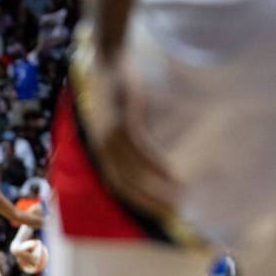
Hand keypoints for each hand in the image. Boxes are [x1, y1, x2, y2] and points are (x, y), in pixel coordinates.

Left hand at [75, 30, 177, 219]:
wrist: (108, 59)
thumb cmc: (115, 91)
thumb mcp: (115, 121)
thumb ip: (122, 143)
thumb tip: (143, 164)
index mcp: (97, 148)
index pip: (114, 184)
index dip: (135, 202)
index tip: (156, 216)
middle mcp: (99, 145)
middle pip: (122, 183)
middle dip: (147, 202)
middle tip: (172, 215)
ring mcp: (109, 132)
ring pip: (132, 170)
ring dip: (155, 188)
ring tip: (178, 199)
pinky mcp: (122, 118)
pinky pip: (140, 148)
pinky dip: (155, 164)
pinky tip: (172, 175)